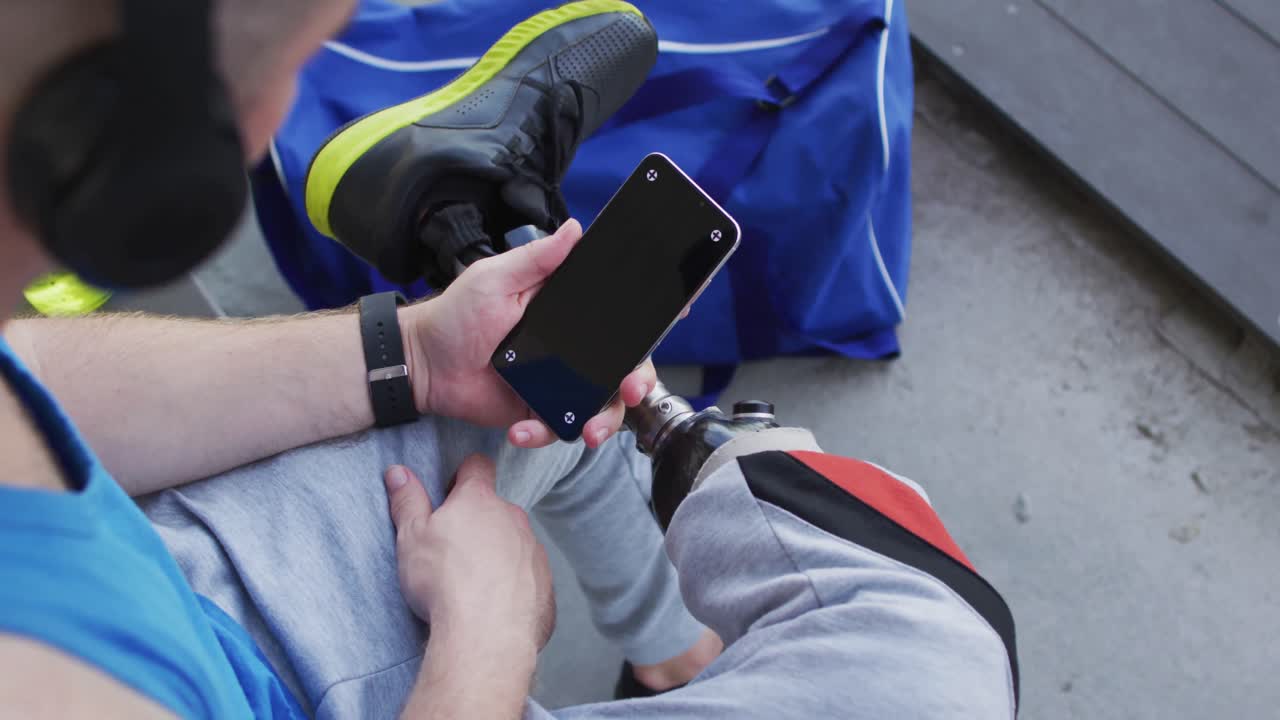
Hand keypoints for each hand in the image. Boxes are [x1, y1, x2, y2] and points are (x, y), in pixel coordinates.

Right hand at [384, 455, 555, 651]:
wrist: (487, 634)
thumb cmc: (444, 581)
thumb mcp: (412, 537)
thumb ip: (407, 501)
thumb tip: (398, 472)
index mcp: (479, 501)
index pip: (477, 467)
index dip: (464, 474)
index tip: (451, 492)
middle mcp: (513, 518)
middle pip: (495, 509)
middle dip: (478, 523)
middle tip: (453, 550)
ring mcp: (533, 550)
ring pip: (514, 542)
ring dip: (497, 554)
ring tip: (472, 583)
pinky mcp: (545, 583)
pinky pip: (527, 575)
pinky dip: (513, 584)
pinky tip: (494, 605)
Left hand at [403, 219, 656, 448]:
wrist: (423, 364)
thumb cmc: (457, 314)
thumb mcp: (496, 278)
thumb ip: (537, 259)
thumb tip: (575, 230)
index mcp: (570, 312)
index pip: (621, 314)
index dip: (652, 316)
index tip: (679, 311)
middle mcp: (574, 348)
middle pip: (625, 366)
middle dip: (639, 381)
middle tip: (632, 388)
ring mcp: (560, 383)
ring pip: (602, 405)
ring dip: (605, 420)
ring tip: (589, 431)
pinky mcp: (540, 411)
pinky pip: (558, 427)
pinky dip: (544, 433)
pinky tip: (521, 429)